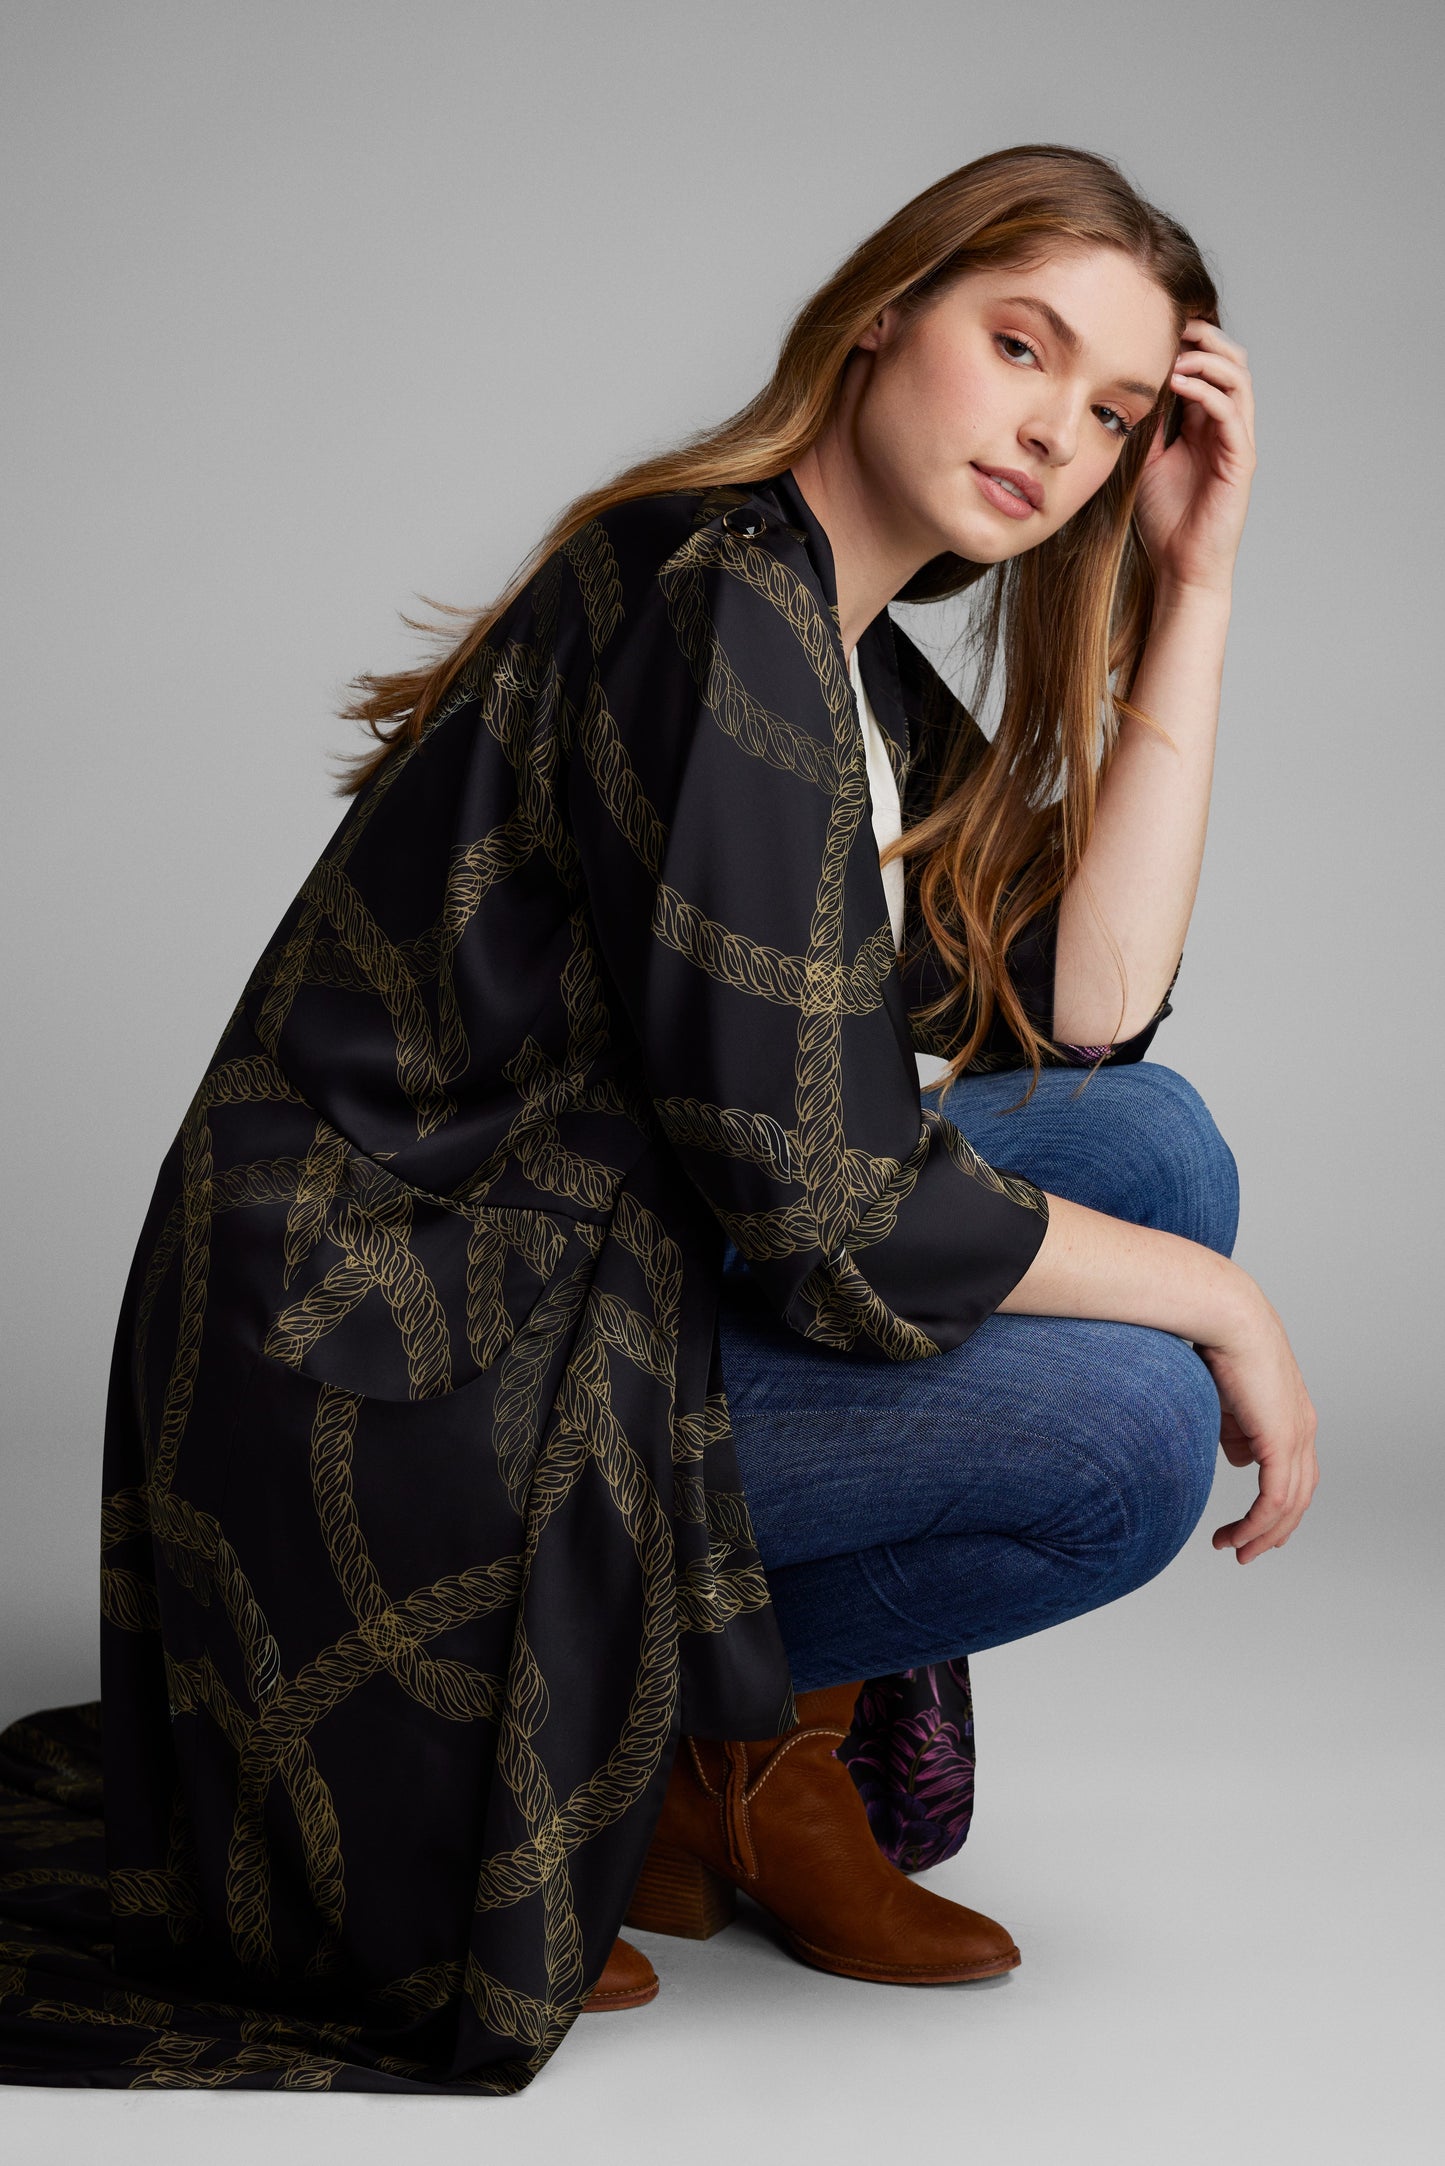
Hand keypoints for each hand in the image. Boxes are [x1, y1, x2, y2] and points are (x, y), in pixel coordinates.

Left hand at [1134, 319, 1256, 598]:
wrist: (1179, 564)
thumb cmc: (1164, 517)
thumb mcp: (1144, 458)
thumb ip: (1145, 422)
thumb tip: (1126, 385)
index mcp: (1205, 422)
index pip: (1207, 365)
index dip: (1188, 341)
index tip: (1155, 326)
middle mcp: (1226, 426)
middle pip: (1231, 360)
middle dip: (1204, 337)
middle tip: (1172, 325)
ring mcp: (1237, 440)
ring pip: (1237, 378)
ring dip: (1207, 359)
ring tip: (1175, 354)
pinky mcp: (1240, 459)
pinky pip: (1230, 412)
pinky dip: (1207, 390)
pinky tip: (1179, 383)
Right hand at [1197, 1288, 1318, 1563]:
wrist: (1226, 1317)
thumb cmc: (1216, 1344)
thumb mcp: (1224, 1397)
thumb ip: (1234, 1429)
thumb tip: (1238, 1455)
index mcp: (1294, 1417)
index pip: (1296, 1473)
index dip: (1278, 1505)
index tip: (1251, 1526)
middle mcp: (1303, 1429)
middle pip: (1299, 1496)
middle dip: (1274, 1530)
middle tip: (1246, 1551)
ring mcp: (1296, 1436)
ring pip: (1289, 1504)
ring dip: (1262, 1534)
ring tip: (1234, 1550)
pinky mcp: (1282, 1442)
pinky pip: (1274, 1499)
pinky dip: (1257, 1524)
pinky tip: (1237, 1536)